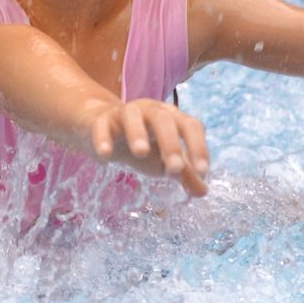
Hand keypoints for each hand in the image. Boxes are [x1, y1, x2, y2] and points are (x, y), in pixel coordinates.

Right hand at [86, 98, 209, 196]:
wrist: (101, 129)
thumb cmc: (140, 142)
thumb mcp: (163, 159)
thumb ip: (183, 173)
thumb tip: (203, 192)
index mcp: (171, 117)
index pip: (190, 125)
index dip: (198, 146)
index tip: (202, 171)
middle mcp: (149, 110)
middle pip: (163, 119)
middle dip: (171, 143)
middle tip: (175, 169)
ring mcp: (124, 112)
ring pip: (132, 115)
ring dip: (138, 132)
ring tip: (140, 153)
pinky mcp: (100, 120)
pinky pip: (101, 125)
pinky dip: (103, 138)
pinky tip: (105, 156)